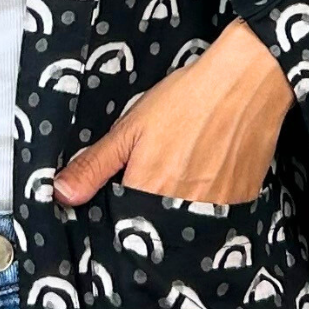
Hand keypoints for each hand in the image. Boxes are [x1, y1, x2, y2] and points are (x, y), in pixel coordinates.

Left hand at [53, 20, 292, 208]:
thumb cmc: (186, 100)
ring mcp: (216, 208)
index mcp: (148, 191)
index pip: (124, 223)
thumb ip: (95, 165)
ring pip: (187, 221)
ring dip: (181, 204)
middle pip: (157, 225)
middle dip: (152, 209)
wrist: (247, 83)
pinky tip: (210, 171)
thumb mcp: (131, 128)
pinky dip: (209, 200)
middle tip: (164, 171)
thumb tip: (62, 195)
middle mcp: (181, 208)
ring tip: (189, 167)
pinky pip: (217, 215)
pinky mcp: (242, 202)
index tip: (126, 192)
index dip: (121, 210)